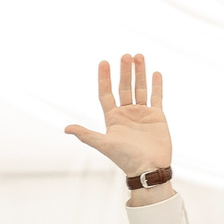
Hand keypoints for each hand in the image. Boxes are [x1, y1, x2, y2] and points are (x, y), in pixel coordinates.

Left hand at [63, 54, 172, 182]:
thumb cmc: (125, 159)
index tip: (103, 62)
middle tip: (125, 55)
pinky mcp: (157, 116)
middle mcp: (126, 113)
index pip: (106, 94)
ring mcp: (142, 113)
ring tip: (138, 56)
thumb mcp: (105, 145)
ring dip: (139, 73)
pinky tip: (155, 72)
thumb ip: (87, 135)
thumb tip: (66, 128)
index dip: (104, 78)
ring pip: (140, 88)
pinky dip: (156, 85)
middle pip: (124, 87)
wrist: (148, 168)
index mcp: (112, 118)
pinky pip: (156, 97)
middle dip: (124, 71)